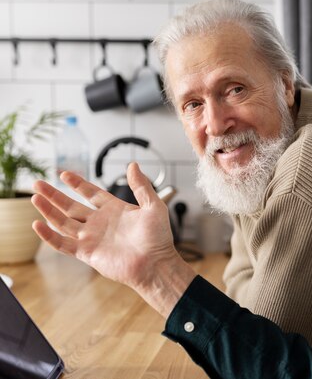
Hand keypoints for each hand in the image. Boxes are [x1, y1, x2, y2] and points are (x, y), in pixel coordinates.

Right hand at [31, 163, 195, 315]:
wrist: (155, 264)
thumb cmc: (158, 238)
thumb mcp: (153, 205)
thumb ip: (141, 186)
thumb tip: (133, 164)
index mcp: (115, 210)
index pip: (91, 193)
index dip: (77, 184)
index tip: (64, 174)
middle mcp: (100, 223)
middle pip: (71, 206)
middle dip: (54, 195)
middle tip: (38, 183)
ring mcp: (92, 238)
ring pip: (64, 222)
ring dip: (49, 211)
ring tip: (35, 197)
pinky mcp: (87, 253)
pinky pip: (63, 243)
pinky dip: (49, 235)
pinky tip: (37, 224)